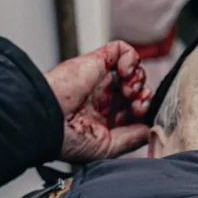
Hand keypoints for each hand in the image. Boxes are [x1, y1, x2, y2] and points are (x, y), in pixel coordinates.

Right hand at [45, 41, 151, 162]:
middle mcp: (103, 97)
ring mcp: (100, 78)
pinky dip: (132, 58)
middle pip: (136, 90)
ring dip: (139, 80)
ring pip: (133, 70)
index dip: (144, 111)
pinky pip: (122, 49)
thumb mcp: (107, 148)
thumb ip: (131, 139)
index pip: (134, 110)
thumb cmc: (67, 139)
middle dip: (144, 97)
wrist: (48, 120)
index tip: (141, 117)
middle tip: (138, 105)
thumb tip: (148, 130)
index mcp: (104, 118)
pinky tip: (126, 73)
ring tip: (130, 91)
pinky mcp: (96, 61)